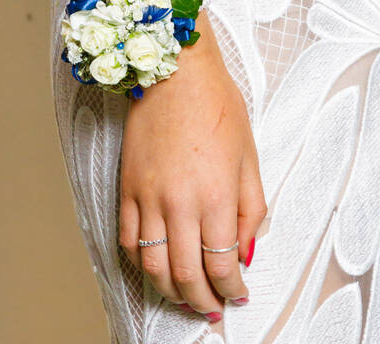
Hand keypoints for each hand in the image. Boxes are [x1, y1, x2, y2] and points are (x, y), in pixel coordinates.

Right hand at [118, 30, 265, 319]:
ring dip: (171, 292)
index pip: (222, 263)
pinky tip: (158, 268)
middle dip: (202, 301)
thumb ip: (251, 208)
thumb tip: (246, 252)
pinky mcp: (127, 190)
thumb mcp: (250, 154)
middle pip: (187, 276)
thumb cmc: (217, 104)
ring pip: (154, 268)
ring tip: (186, 297)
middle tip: (213, 309)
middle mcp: (181, 202)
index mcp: (217, 193)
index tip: (238, 295)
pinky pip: (130, 244)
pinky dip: (143, 266)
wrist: (175, 71)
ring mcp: (149, 198)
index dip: (232, 288)